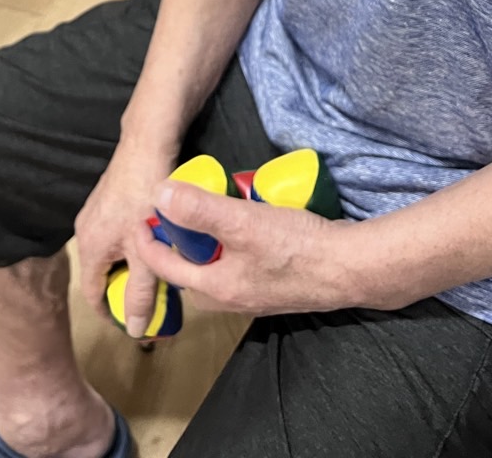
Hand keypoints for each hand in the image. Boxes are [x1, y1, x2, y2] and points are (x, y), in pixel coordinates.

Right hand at [74, 140, 177, 337]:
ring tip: (158, 269)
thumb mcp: (146, 250)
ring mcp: (95, 212)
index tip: (135, 322)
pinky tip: (155, 240)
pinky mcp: (108, 199)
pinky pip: (116, 233)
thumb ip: (141, 292)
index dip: (112, 313)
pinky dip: (132, 244)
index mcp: (89, 248)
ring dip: (131, 264)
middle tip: (154, 296)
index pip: (92, 295)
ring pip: (112, 252)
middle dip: (125, 287)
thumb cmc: (144, 198)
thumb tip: (134, 330)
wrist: (147, 145)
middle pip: (102, 273)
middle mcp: (85, 231)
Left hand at [133, 178, 359, 317]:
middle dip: (177, 246)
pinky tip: (246, 222)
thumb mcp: (242, 222)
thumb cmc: (296, 247)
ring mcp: (256, 292)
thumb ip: (199, 210)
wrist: (351, 267)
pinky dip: (232, 246)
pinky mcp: (276, 283)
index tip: (141, 218)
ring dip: (207, 244)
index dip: (148, 244)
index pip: (167, 270)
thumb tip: (159, 195)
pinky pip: (240, 264)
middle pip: (190, 273)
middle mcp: (233, 297)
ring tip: (209, 212)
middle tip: (174, 214)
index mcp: (217, 288)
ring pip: (217, 268)